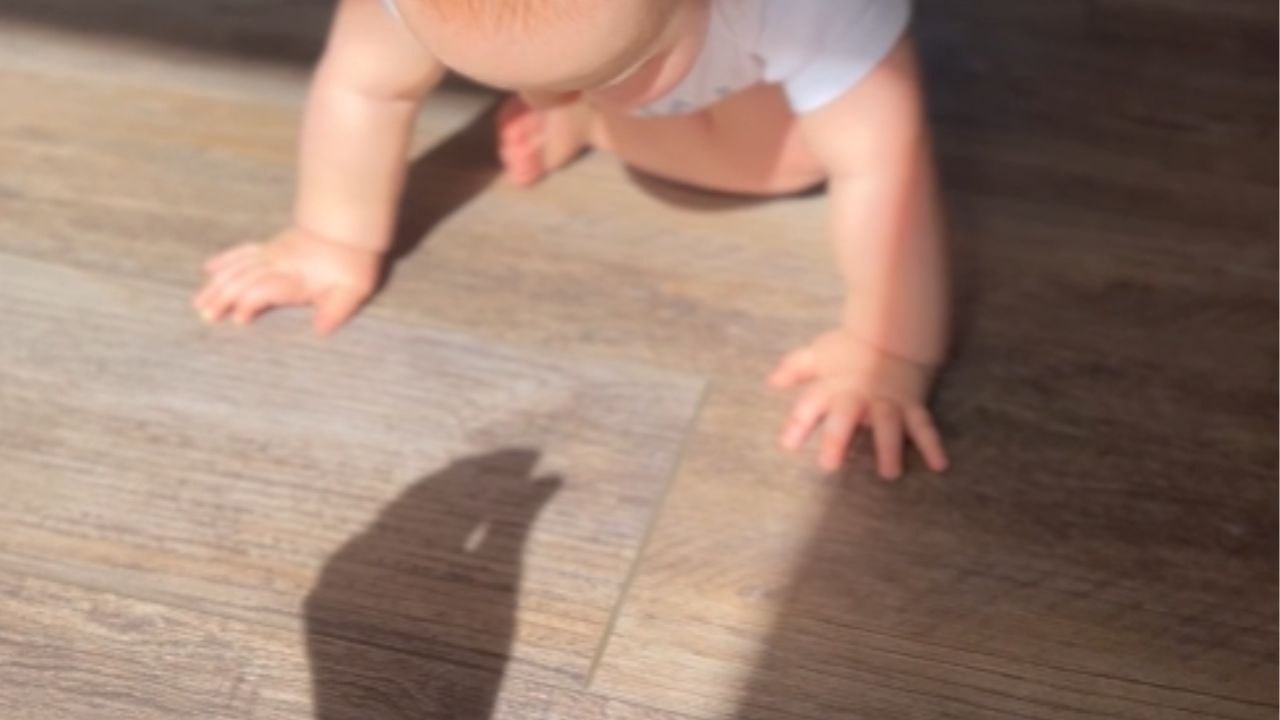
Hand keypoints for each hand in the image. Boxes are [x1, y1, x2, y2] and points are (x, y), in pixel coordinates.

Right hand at [193, 227, 381, 334]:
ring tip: (199, 302)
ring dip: (217, 284)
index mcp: (296, 278)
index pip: (264, 289)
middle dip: (222, 298)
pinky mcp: (272, 246)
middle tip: (205, 317)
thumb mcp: (353, 290)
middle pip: (243, 280)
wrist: (350, 226)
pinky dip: (224, 261)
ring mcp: (272, 254)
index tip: (238, 320)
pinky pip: (242, 252)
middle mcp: (279, 264)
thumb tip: (319, 331)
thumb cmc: (354, 262)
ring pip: (237, 268)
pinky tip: (208, 269)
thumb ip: (335, 311)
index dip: (249, 303)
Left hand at [769, 328, 947, 478]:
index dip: (799, 423)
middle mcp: (859, 396)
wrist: (896, 330)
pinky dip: (933, 445)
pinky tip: (939, 465)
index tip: (788, 445)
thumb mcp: (820, 353)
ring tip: (889, 474)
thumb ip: (796, 368)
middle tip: (830, 466)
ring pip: (888, 425)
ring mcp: (887, 402)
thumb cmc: (853, 348)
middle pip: (846, 417)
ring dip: (889, 448)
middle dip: (838, 439)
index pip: (811, 405)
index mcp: (834, 387)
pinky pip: (924, 426)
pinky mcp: (912, 405)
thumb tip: (773, 381)